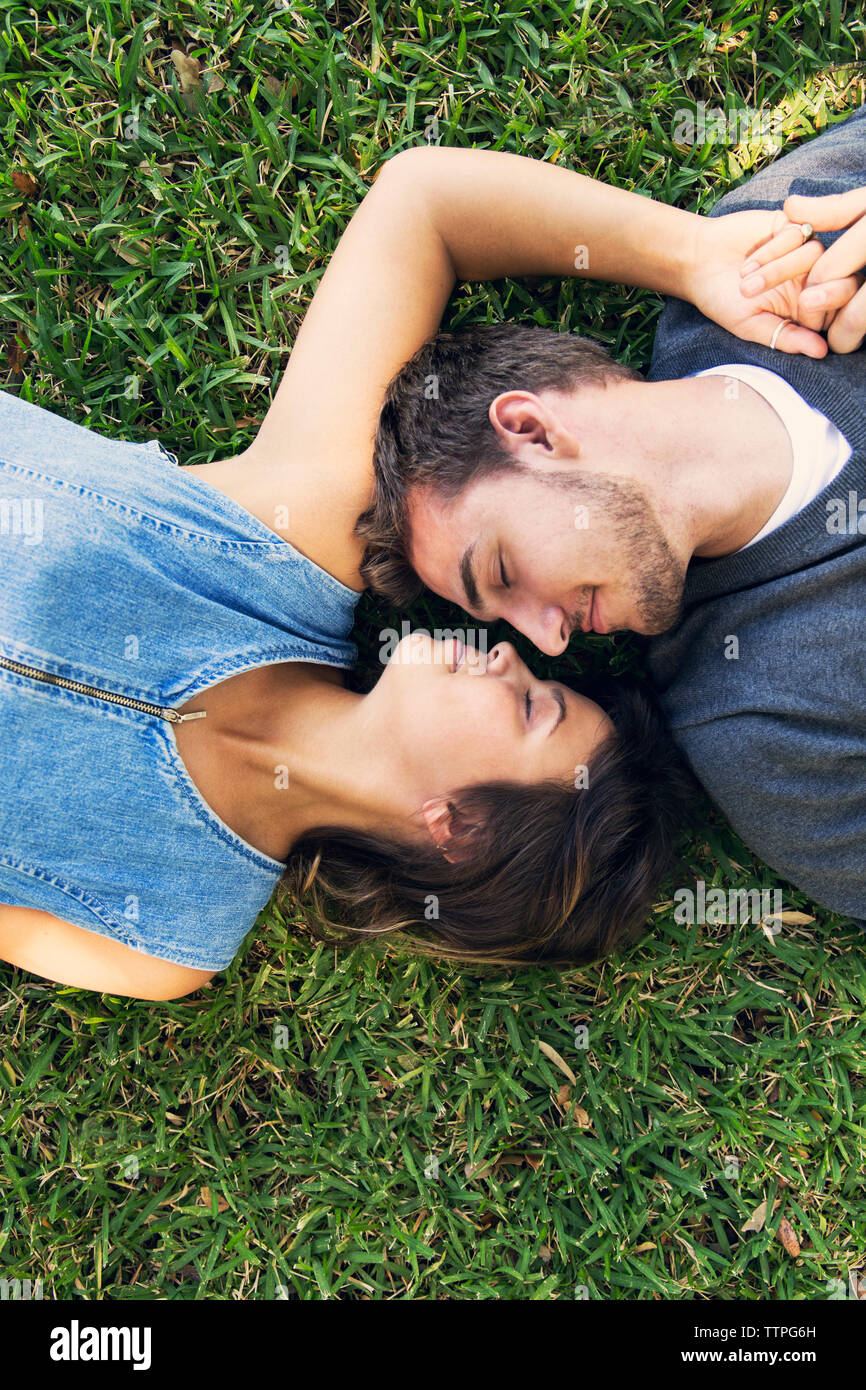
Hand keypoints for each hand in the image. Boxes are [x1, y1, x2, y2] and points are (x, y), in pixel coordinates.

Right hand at [738, 187, 865, 352]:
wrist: (697, 264)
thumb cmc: (722, 300)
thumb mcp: (751, 327)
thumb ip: (787, 338)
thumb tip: (822, 352)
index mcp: (807, 308)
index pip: (839, 307)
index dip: (829, 308)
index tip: (803, 311)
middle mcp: (811, 277)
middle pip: (840, 278)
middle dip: (819, 289)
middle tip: (801, 298)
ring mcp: (803, 249)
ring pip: (816, 254)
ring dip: (779, 270)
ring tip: (746, 284)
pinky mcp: (791, 225)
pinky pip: (800, 232)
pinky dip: (774, 249)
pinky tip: (750, 261)